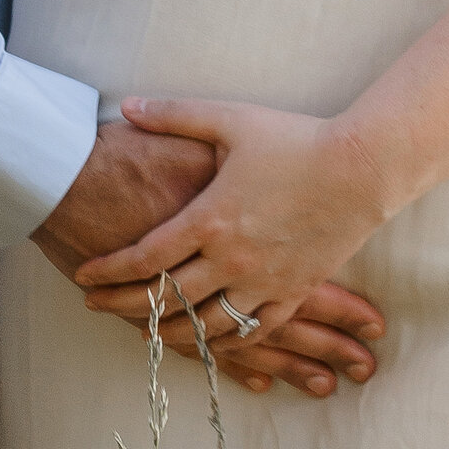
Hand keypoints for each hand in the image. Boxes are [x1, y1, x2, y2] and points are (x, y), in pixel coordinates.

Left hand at [72, 96, 390, 361]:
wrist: (364, 169)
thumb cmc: (296, 139)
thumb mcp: (230, 119)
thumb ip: (174, 115)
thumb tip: (126, 106)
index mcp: (210, 219)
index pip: (144, 257)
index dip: (109, 270)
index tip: (84, 276)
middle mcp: (232, 259)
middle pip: (165, 298)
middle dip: (123, 305)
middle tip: (95, 307)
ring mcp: (264, 281)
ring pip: (205, 325)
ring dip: (169, 332)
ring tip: (144, 331)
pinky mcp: (293, 292)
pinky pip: (251, 331)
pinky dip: (223, 342)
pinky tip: (207, 341)